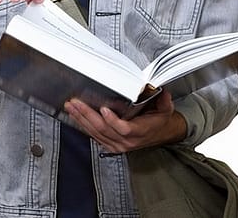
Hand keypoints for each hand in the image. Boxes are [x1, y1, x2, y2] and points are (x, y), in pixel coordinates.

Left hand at [64, 90, 187, 152]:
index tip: (104, 109)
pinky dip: (84, 125)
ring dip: (81, 119)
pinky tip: (76, 116)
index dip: (112, 120)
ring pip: (96, 133)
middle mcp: (127, 141)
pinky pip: (94, 136)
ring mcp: (117, 145)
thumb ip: (164, 101)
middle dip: (87, 115)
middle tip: (77, 103)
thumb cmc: (159, 121)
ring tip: (71, 107)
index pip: (124, 129)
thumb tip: (163, 92)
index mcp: (140, 132)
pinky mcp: (110, 145)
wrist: (159, 134)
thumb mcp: (165, 110)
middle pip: (103, 129)